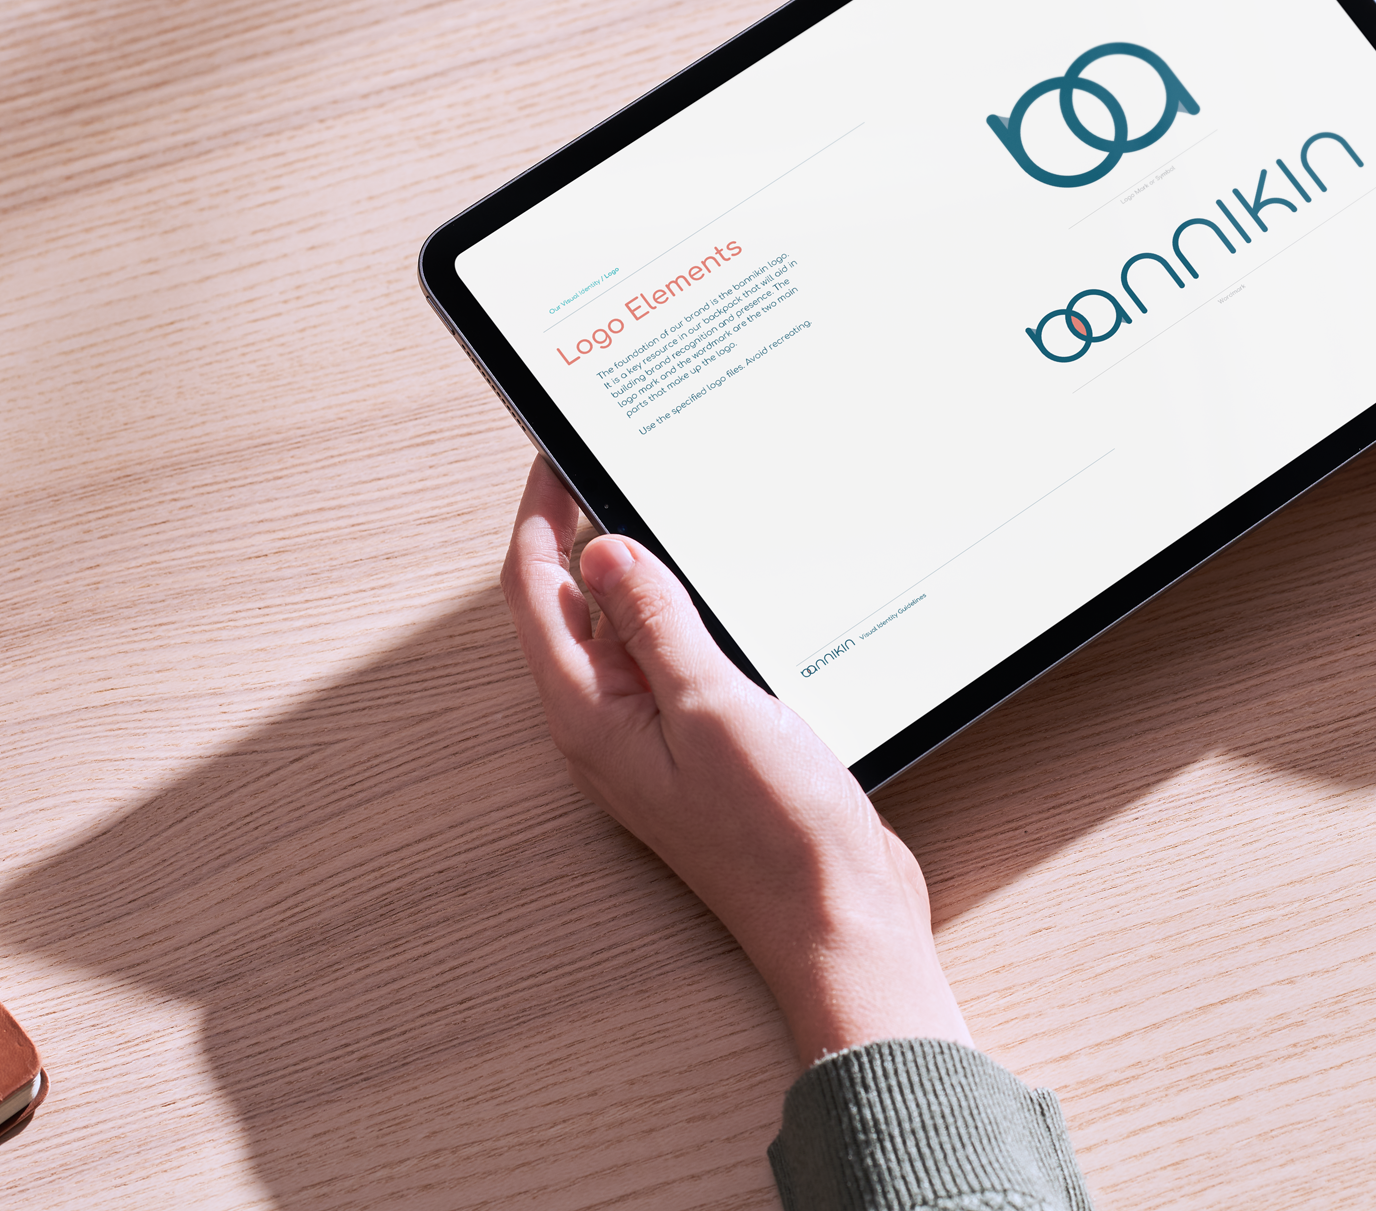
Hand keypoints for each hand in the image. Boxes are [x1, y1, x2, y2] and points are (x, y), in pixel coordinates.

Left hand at [502, 458, 971, 1064]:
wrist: (838, 918)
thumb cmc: (775, 836)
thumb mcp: (712, 708)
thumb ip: (656, 626)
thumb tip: (604, 550)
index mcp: (591, 717)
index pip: (536, 592)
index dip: (539, 516)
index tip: (552, 456)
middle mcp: (611, 727)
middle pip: (575, 609)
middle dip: (586, 535)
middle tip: (610, 464)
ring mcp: (657, 739)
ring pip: (631, 634)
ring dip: (644, 576)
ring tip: (669, 511)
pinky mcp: (704, 748)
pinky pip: (678, 663)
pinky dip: (689, 618)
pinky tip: (725, 594)